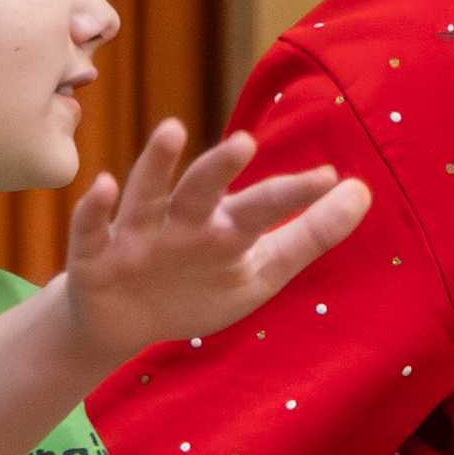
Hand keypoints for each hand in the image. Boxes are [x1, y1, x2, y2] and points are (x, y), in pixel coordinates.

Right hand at [60, 119, 371, 366]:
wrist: (124, 324)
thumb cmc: (199, 286)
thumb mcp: (262, 269)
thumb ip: (310, 234)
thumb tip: (362, 190)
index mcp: (225, 227)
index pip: (264, 206)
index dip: (294, 193)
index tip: (332, 177)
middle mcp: (183, 222)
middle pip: (205, 189)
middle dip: (223, 167)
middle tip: (247, 142)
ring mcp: (137, 235)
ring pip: (148, 195)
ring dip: (157, 164)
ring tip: (171, 131)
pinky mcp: (95, 256)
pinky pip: (91, 229)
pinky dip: (95, 209)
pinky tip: (104, 186)